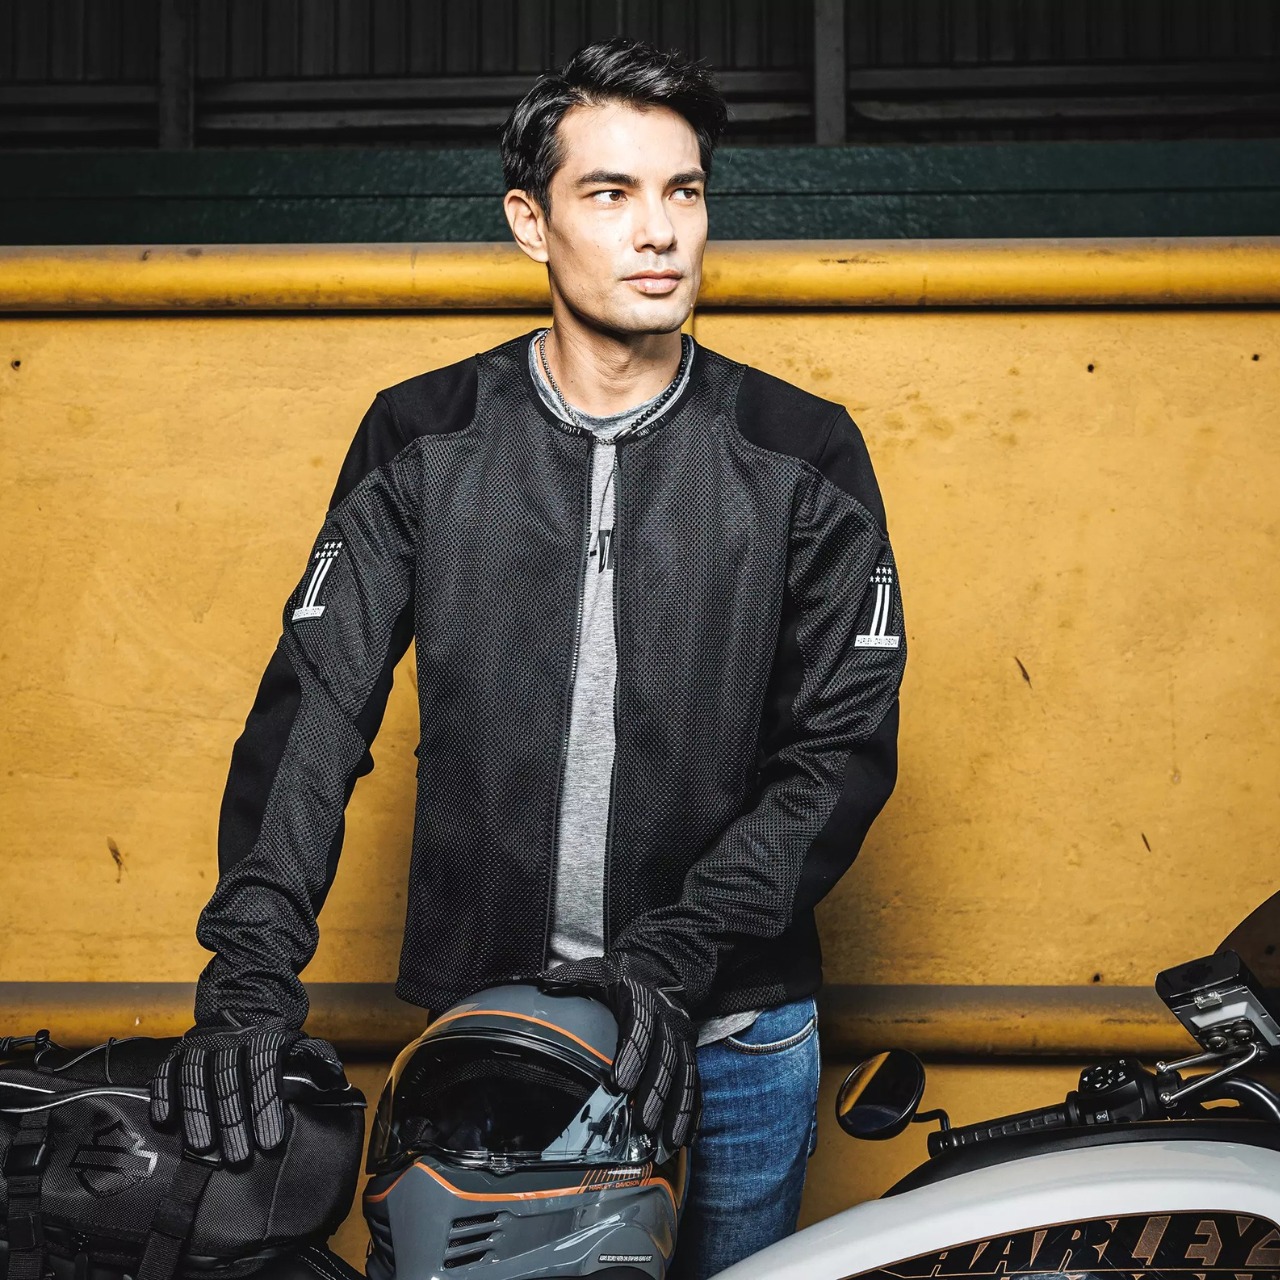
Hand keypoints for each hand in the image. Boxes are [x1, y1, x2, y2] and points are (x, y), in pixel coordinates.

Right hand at [149, 1018, 342, 1164]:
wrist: (244, 1003)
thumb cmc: (274, 1037)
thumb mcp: (300, 1041)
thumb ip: (317, 1058)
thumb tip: (334, 1078)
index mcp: (264, 1037)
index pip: (264, 1072)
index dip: (266, 1107)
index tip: (270, 1142)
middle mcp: (231, 1039)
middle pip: (229, 1080)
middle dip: (233, 1121)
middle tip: (237, 1157)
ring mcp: (202, 1044)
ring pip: (196, 1077)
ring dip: (198, 1113)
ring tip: (203, 1148)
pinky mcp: (180, 1051)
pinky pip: (167, 1071)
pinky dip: (164, 1093)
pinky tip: (165, 1120)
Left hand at [538, 954, 698, 1149]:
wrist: (656, 969)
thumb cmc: (618, 977)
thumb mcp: (595, 970)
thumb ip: (573, 979)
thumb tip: (544, 987)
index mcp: (641, 997)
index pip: (638, 1025)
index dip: (632, 1054)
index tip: (619, 1083)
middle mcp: (667, 1017)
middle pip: (666, 1056)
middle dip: (655, 1092)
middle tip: (642, 1124)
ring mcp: (682, 1036)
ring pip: (685, 1073)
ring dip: (677, 1109)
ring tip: (667, 1141)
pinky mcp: (690, 1051)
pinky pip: (695, 1082)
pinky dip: (692, 1110)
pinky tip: (685, 1136)